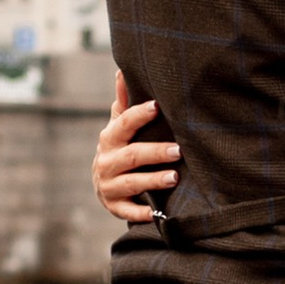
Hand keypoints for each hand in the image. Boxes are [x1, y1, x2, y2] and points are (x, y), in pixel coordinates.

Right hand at [94, 70, 179, 225]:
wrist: (105, 185)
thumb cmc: (119, 148)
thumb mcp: (118, 126)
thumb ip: (123, 103)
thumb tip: (121, 70)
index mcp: (109, 139)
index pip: (123, 124)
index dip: (138, 115)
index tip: (157, 106)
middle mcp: (107, 162)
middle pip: (132, 155)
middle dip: (155, 152)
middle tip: (179, 149)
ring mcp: (109, 186)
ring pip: (132, 183)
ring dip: (153, 180)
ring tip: (175, 177)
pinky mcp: (115, 207)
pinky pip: (128, 211)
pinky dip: (142, 213)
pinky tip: (159, 212)